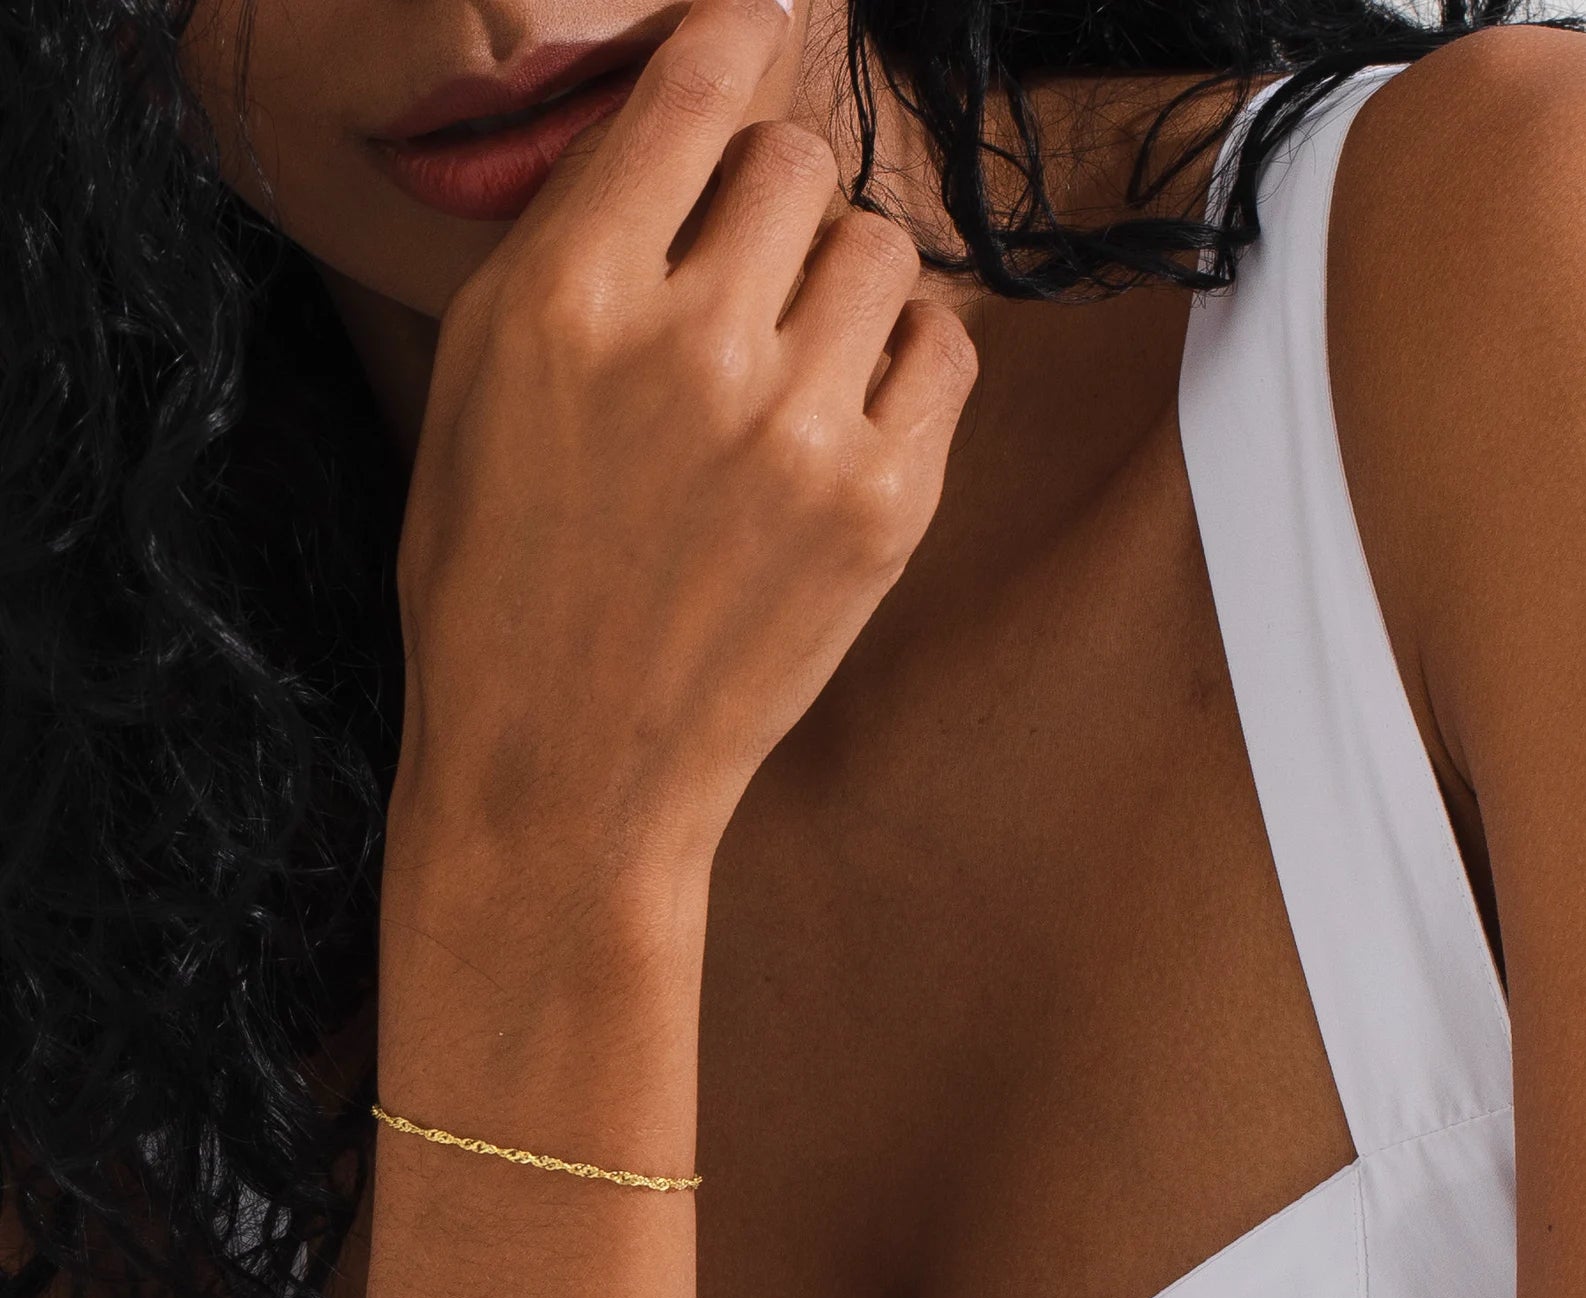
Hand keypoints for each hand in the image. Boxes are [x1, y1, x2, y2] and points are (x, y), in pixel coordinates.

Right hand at [390, 0, 980, 888]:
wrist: (567, 770)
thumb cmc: (496, 591)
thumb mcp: (478, 392)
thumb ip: (571, 246)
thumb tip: (671, 133)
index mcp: (567, 298)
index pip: (694, 85)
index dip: (728, 43)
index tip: (750, 29)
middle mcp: (692, 343)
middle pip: (796, 162)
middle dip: (768, 201)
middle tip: (740, 275)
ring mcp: (802, 428)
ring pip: (879, 246)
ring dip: (839, 280)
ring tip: (791, 356)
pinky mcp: (885, 505)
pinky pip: (944, 348)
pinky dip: (903, 357)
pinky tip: (847, 405)